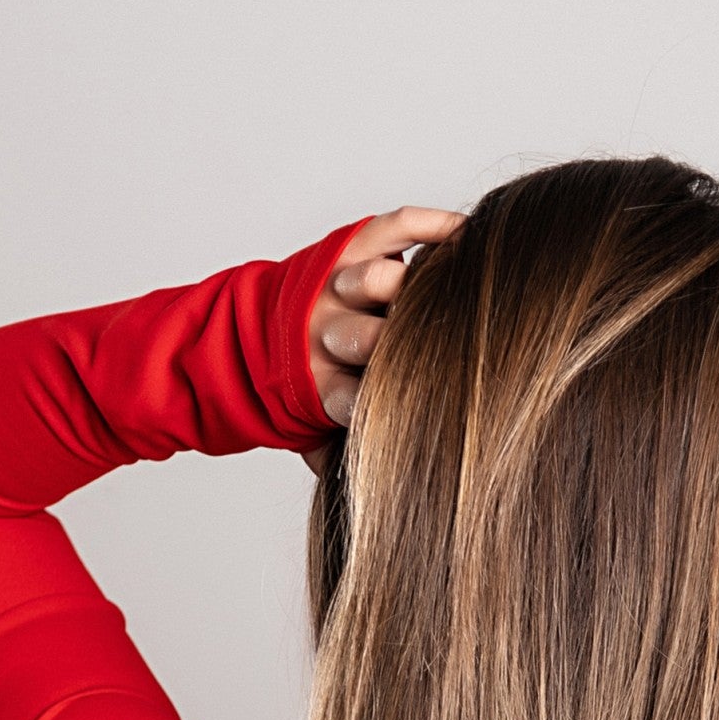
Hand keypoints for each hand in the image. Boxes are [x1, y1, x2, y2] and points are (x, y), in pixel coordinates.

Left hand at [303, 205, 464, 467]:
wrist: (252, 335)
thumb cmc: (304, 393)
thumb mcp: (309, 433)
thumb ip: (330, 459)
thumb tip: (355, 492)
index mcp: (323, 385)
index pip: (352, 396)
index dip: (374, 407)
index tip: (398, 415)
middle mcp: (329, 331)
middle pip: (362, 335)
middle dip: (386, 345)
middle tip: (414, 349)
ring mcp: (339, 286)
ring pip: (372, 277)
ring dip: (397, 285)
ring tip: (434, 288)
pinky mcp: (351, 245)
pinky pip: (395, 227)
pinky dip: (432, 227)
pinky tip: (466, 234)